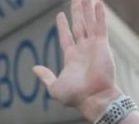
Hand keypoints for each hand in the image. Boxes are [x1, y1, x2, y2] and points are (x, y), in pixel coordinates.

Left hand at [32, 0, 120, 121]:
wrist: (93, 99)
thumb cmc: (75, 97)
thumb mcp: (55, 88)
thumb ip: (46, 77)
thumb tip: (35, 69)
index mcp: (72, 59)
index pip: (66, 38)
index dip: (63, 26)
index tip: (61, 15)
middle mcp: (83, 51)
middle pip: (79, 26)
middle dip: (77, 13)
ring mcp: (93, 47)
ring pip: (89, 23)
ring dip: (88, 9)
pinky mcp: (102, 46)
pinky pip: (100, 27)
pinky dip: (99, 15)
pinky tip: (98, 3)